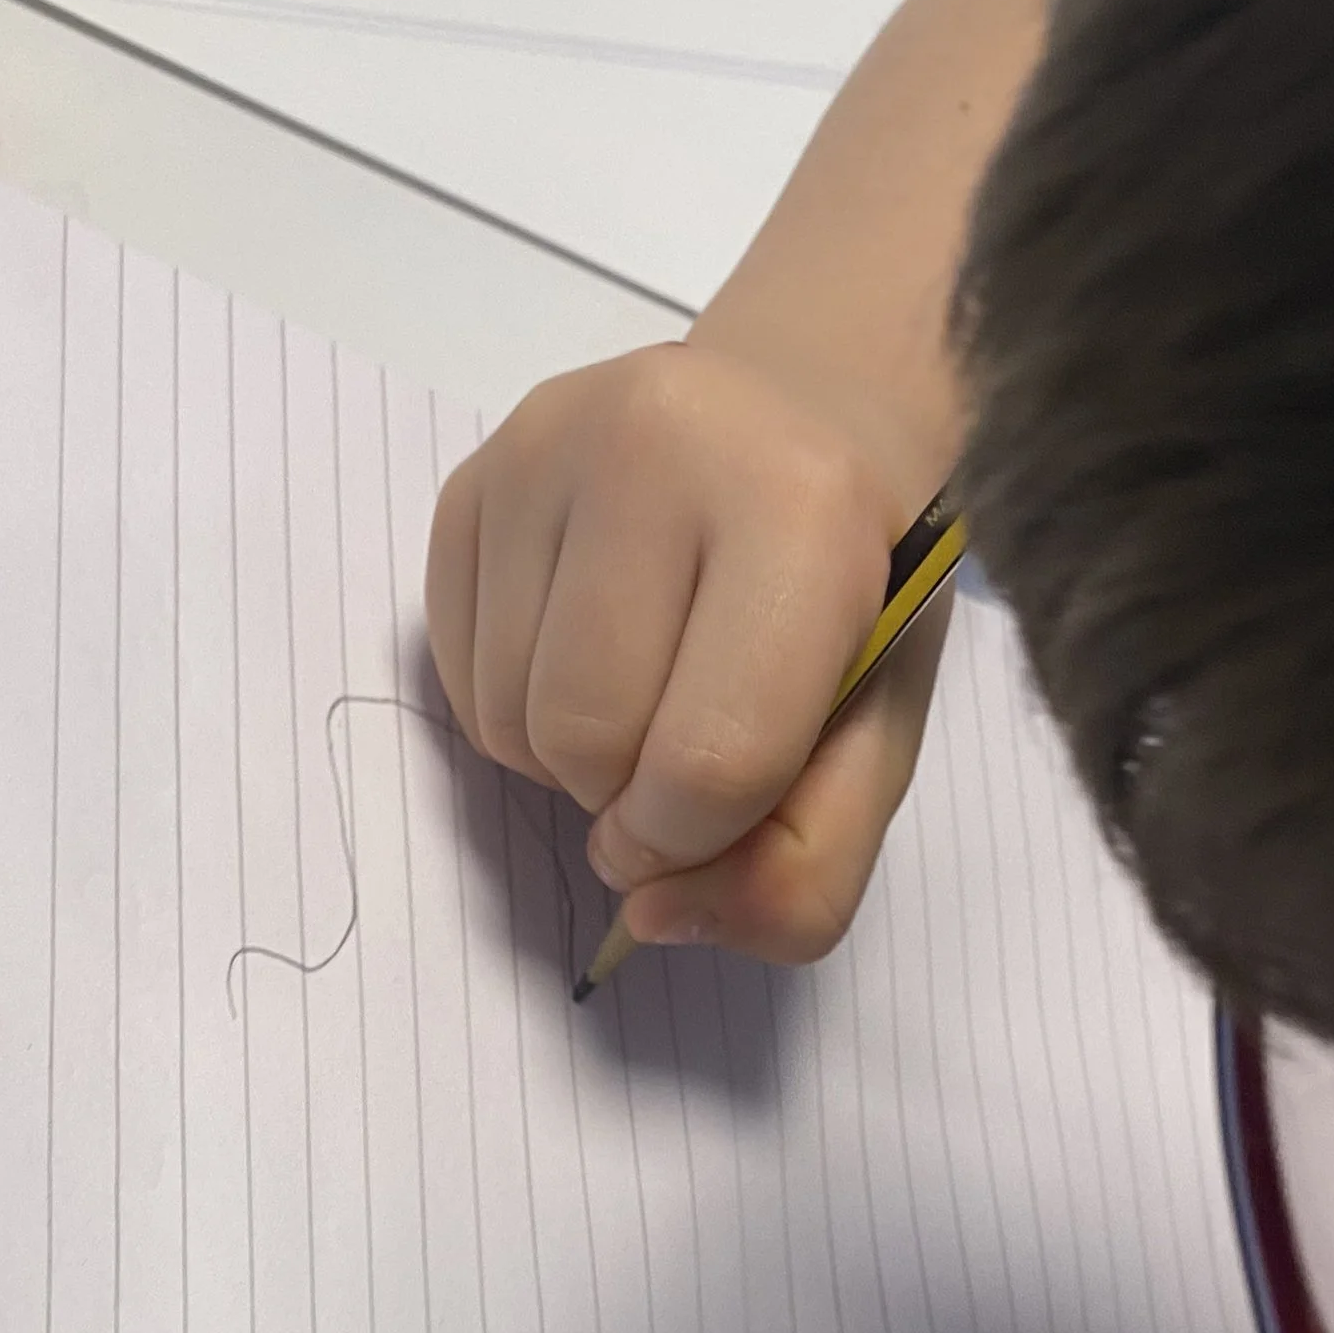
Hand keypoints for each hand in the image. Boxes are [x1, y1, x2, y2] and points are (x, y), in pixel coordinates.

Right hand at [424, 342, 940, 964]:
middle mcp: (661, 446)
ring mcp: (548, 446)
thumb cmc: (851, 591)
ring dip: (564, 755)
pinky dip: (514, 704)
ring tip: (640, 683)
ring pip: (505, 716)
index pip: (709, 760)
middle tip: (680, 740)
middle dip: (624, 794)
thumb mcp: (878, 738)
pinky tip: (582, 644)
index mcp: (803, 511)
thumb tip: (653, 917)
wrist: (802, 415)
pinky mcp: (474, 473)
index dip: (697, 841)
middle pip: (584, 738)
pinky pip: (454, 672)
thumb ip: (804, 868)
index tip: (708, 825)